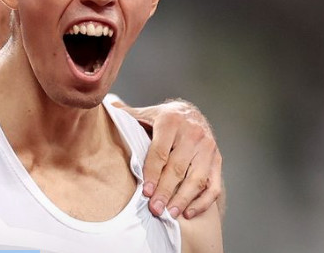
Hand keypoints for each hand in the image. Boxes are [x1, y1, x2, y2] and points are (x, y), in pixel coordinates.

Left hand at [124, 98, 222, 219]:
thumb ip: (128, 115)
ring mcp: (208, 148)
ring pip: (197, 179)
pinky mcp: (218, 160)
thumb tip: (105, 108)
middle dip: (166, 191)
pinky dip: (203, 202)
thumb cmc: (164, 118)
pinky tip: (187, 212)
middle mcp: (193, 134)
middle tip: (155, 208)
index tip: (146, 191)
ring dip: (183, 199)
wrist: (192, 112)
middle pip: (178, 168)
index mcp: (171, 121)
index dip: (153, 173)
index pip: (160, 152)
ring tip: (169, 214)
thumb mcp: (146, 113)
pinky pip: (214, 185)